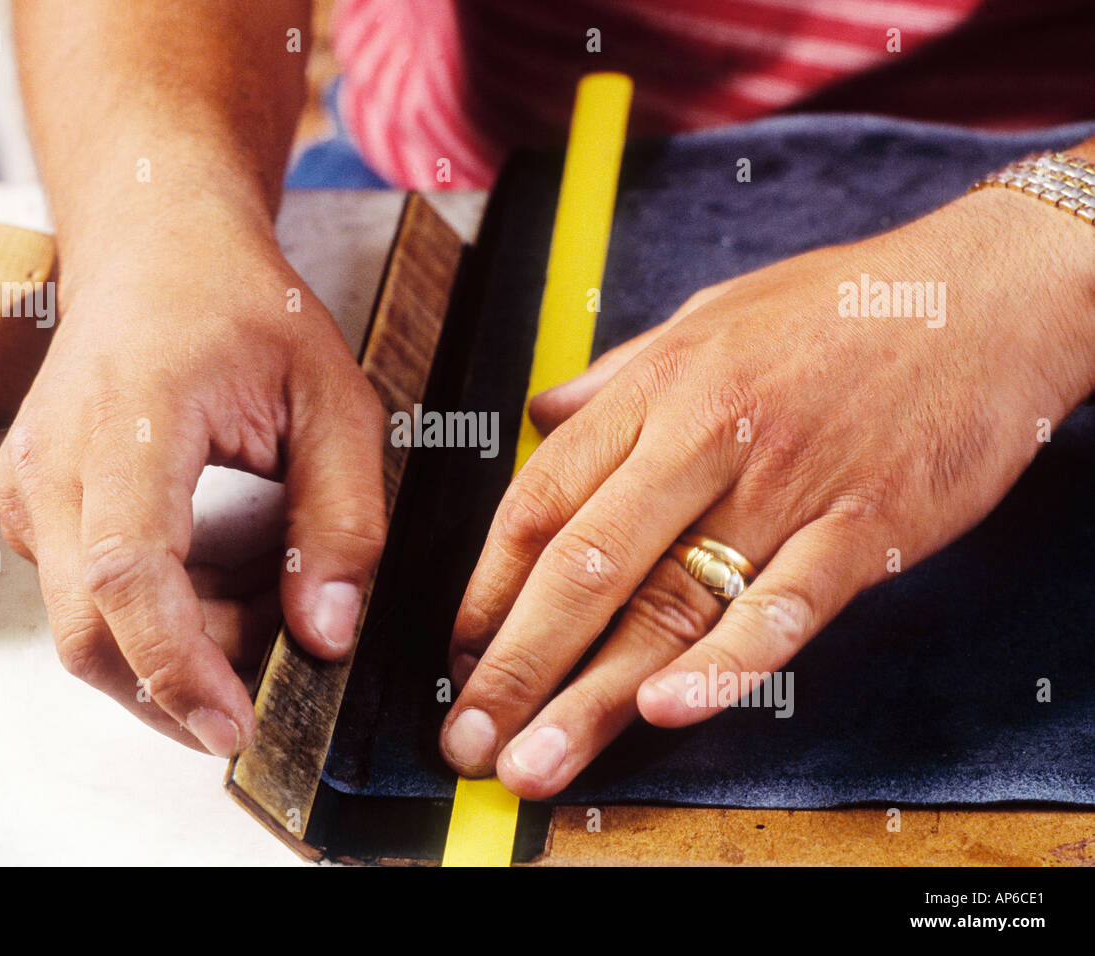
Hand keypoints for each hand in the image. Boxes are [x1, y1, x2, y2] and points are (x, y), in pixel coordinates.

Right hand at [0, 228, 385, 756]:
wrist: (158, 251)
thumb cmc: (245, 310)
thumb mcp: (334, 399)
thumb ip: (341, 518)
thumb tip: (327, 633)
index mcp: (130, 420)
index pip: (131, 574)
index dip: (179, 668)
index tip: (236, 729)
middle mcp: (54, 462)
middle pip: (90, 632)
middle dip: (187, 680)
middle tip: (280, 653)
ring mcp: (29, 488)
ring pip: (91, 627)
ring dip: (184, 642)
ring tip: (266, 580)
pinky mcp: (33, 508)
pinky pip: (90, 598)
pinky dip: (164, 613)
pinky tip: (225, 564)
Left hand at [440, 186, 1094, 797]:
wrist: (989, 293)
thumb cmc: (839, 306)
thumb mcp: (709, 316)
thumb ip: (617, 376)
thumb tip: (539, 413)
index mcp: (659, 387)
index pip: (543, 498)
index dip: (489, 584)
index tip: (455, 650)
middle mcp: (706, 438)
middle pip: (587, 566)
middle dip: (517, 662)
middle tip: (465, 740)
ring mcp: (787, 486)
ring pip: (670, 602)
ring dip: (592, 695)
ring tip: (533, 764)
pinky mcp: (866, 529)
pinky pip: (785, 608)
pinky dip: (727, 664)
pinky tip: (667, 711)